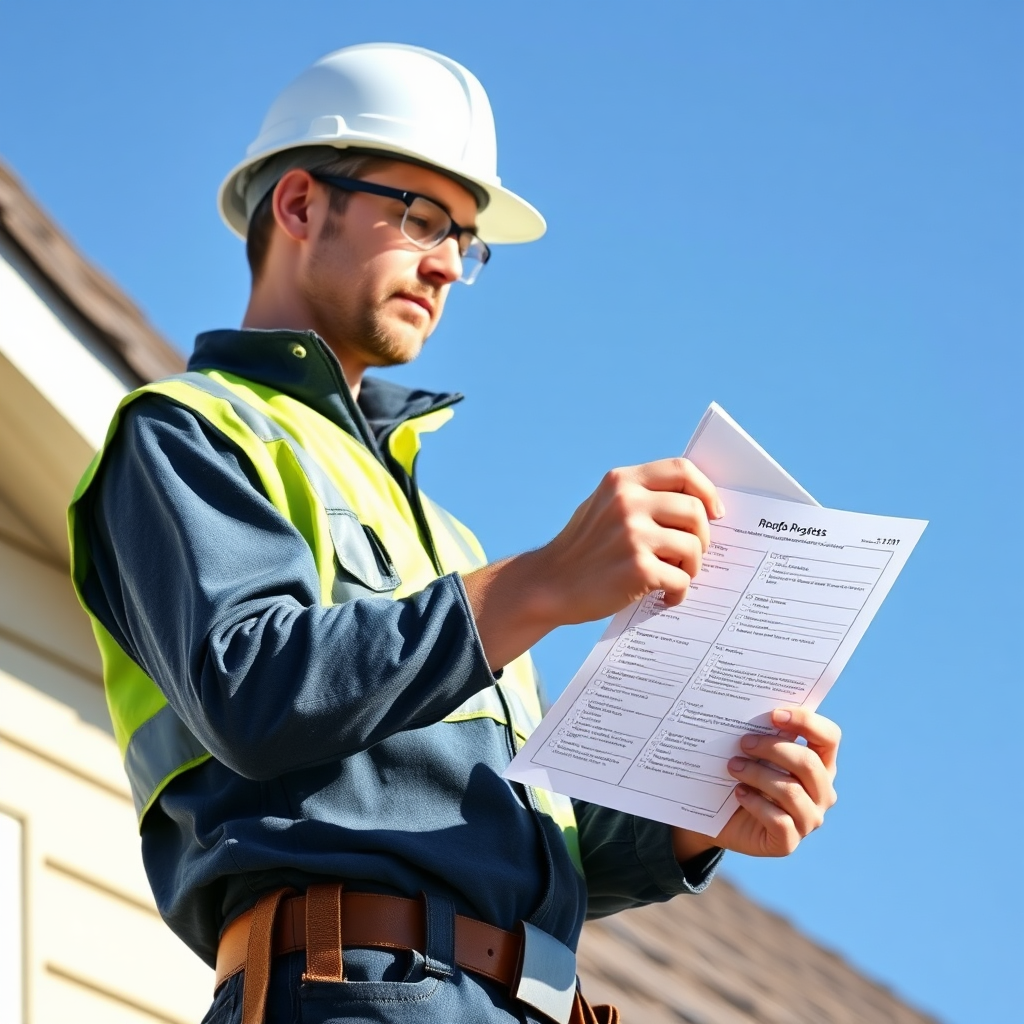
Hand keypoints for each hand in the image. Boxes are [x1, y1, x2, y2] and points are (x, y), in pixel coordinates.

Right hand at [462, 458, 722, 668]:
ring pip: (693, 547)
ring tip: (674, 577)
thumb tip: (694, 501)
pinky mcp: (637, 569)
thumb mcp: (602, 506)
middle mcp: (627, 502)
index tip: (714, 512)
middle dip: (702, 537)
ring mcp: (632, 535)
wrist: (548, 584)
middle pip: (695, 511)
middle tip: (691, 555)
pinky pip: (680, 579)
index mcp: (621, 481)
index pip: (682, 470)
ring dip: (691, 567)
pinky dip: (678, 592)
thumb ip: (639, 497)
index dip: (707, 490)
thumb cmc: (582, 549)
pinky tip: (665, 597)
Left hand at [672, 707, 839, 861]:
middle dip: (773, 748)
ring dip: (757, 774)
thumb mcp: (752, 752)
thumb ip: (762, 732)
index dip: (806, 722)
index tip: (774, 715)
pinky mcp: (788, 842)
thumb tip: (752, 709)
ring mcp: (808, 819)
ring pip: (791, 791)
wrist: (718, 816)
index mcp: (820, 763)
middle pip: (808, 763)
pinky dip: (755, 803)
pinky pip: (779, 821)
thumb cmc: (741, 774)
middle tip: (743, 742)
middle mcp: (822, 792)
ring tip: (733, 766)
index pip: (829, 737)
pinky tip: (739, 793)